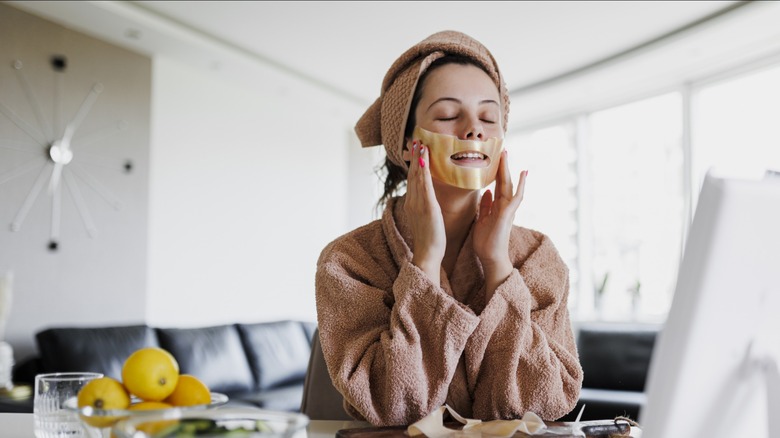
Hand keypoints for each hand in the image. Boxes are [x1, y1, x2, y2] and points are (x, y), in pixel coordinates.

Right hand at [405, 141, 444, 284]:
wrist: (427, 254)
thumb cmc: (431, 239)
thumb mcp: (427, 219)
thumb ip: (427, 206)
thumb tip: (430, 199)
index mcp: (412, 203)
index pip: (413, 179)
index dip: (414, 164)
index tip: (416, 149)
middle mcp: (412, 200)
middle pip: (412, 174)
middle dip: (414, 156)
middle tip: (415, 139)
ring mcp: (418, 203)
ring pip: (417, 176)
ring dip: (418, 158)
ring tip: (420, 143)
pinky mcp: (426, 207)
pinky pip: (424, 184)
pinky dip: (423, 170)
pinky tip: (424, 159)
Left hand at [473, 150, 526, 297]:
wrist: (490, 258)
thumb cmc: (486, 242)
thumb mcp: (482, 220)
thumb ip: (486, 206)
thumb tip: (486, 192)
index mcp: (497, 206)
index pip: (496, 185)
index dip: (495, 171)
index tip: (493, 158)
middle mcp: (504, 206)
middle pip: (503, 181)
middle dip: (502, 166)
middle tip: (502, 149)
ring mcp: (508, 209)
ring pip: (509, 185)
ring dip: (508, 170)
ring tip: (506, 154)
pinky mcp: (508, 214)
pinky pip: (516, 197)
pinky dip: (520, 185)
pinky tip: (522, 174)